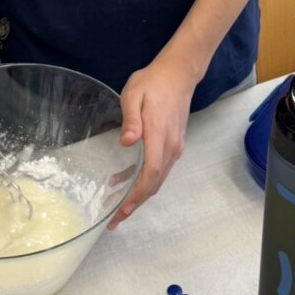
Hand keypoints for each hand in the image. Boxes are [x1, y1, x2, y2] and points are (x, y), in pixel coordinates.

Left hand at [107, 59, 195, 229]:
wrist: (179, 74)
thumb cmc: (153, 82)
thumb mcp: (134, 94)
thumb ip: (131, 119)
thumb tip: (125, 142)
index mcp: (158, 134)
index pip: (150, 172)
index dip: (137, 195)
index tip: (121, 210)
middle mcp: (170, 146)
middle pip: (155, 183)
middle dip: (135, 204)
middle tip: (115, 220)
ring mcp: (175, 146)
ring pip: (159, 179)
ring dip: (140, 194)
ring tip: (119, 206)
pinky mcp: (175, 143)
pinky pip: (160, 168)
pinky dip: (146, 180)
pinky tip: (129, 179)